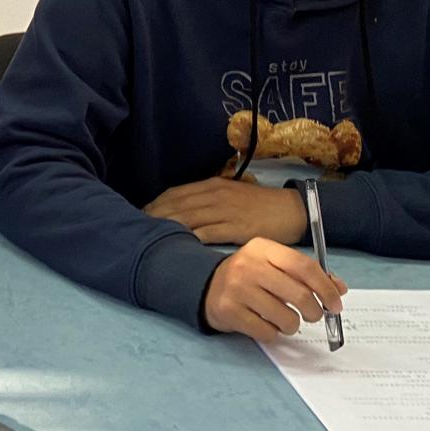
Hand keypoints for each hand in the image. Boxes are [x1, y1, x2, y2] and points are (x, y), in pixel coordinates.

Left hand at [145, 177, 307, 245]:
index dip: (156, 204)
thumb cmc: (260, 205)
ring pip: (188, 218)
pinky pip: (208, 232)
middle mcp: (215, 195)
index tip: (141, 214)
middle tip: (137, 228)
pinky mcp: (236, 227)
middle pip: (176, 205)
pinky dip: (190, 238)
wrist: (292, 210)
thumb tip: (184, 210)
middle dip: (155, 216)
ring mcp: (225, 210)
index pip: (175, 193)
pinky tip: (178, 245)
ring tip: (150, 237)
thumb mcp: (231, 194)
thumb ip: (208, 200)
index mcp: (212, 185)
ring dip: (167, 227)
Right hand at [203, 237, 347, 340]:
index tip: (336, 304)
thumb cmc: (250, 276)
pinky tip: (265, 323)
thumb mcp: (274, 265)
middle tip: (314, 315)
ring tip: (284, 318)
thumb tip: (339, 289)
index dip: (325, 287)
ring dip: (293, 324)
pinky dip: (274, 333)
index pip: (303, 266)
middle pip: (300, 295)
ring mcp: (237, 289)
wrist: (207, 285)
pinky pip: (268, 333)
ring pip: (287, 319)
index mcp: (263, 249)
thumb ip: (306, 274)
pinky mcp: (230, 312)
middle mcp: (249, 266)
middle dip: (315, 312)